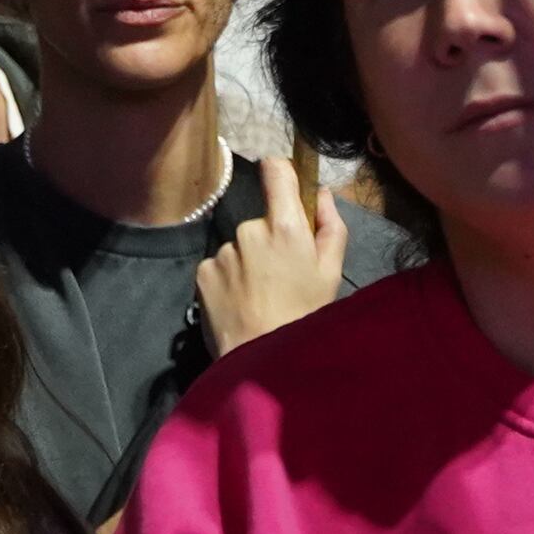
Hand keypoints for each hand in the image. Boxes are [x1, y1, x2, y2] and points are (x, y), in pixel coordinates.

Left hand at [193, 155, 349, 354]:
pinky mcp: (203, 271)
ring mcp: (222, 250)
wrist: (262, 362)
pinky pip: (220, 265)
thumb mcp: (331, 274)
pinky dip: (229, 279)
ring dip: (248, 262)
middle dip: (269, 241)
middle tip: (281, 277)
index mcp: (284, 226)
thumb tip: (323, 193)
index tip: (285, 188)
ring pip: (239, 246)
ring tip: (260, 297)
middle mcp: (248, 229)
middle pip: (260, 220)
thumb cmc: (305, 316)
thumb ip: (330, 226)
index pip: (277, 171)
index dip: (281, 174)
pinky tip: (241, 303)